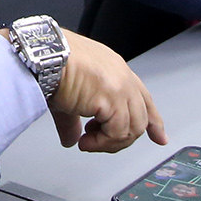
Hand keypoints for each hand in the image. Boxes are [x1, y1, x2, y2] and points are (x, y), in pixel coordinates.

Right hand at [46, 29, 166, 152]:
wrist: (42, 56)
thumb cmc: (49, 65)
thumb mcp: (66, 95)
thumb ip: (73, 121)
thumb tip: (71, 138)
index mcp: (114, 69)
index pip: (142, 97)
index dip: (152, 120)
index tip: (159, 137)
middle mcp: (122, 76)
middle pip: (142, 117)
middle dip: (124, 138)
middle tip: (98, 143)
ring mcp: (121, 86)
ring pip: (133, 128)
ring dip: (110, 142)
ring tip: (88, 141)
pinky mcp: (114, 98)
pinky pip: (118, 133)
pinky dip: (102, 143)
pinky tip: (86, 141)